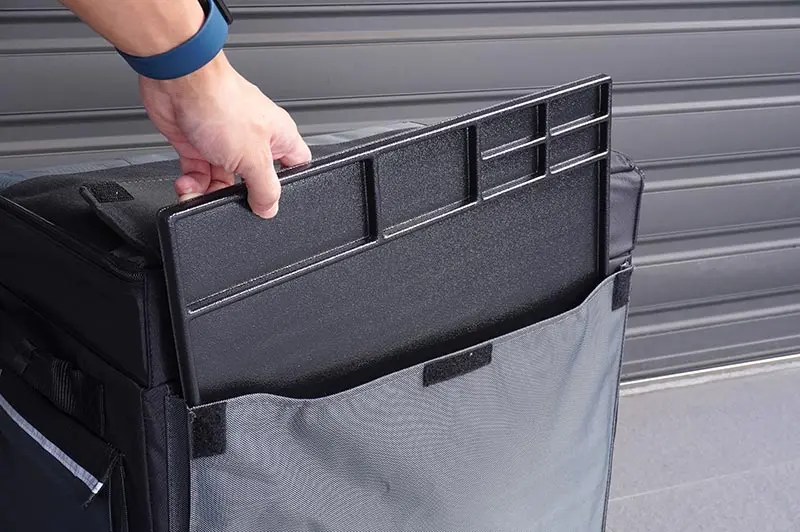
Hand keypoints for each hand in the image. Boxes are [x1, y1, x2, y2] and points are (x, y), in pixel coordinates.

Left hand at [139, 52, 310, 217]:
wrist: (179, 83)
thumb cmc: (221, 102)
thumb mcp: (254, 158)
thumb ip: (265, 188)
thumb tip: (269, 208)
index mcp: (279, 137)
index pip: (295, 167)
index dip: (287, 187)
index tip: (272, 201)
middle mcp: (253, 139)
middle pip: (253, 180)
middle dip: (239, 195)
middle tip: (230, 201)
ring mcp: (224, 142)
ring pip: (222, 181)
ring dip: (209, 192)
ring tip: (199, 194)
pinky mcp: (197, 144)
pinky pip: (198, 174)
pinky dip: (192, 184)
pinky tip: (188, 186)